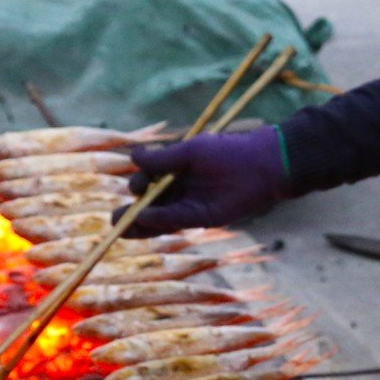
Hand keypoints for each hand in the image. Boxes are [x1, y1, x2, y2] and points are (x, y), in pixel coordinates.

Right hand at [117, 128, 288, 236]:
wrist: (264, 165)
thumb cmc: (229, 152)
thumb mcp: (190, 152)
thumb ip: (162, 159)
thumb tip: (132, 157)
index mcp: (177, 170)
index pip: (149, 181)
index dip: (138, 185)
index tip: (133, 186)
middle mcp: (182, 189)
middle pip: (150, 203)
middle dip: (132, 211)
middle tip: (115, 218)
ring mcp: (191, 205)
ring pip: (159, 217)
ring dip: (139, 223)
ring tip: (119, 227)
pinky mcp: (202, 217)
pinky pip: (175, 220)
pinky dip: (159, 221)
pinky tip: (143, 219)